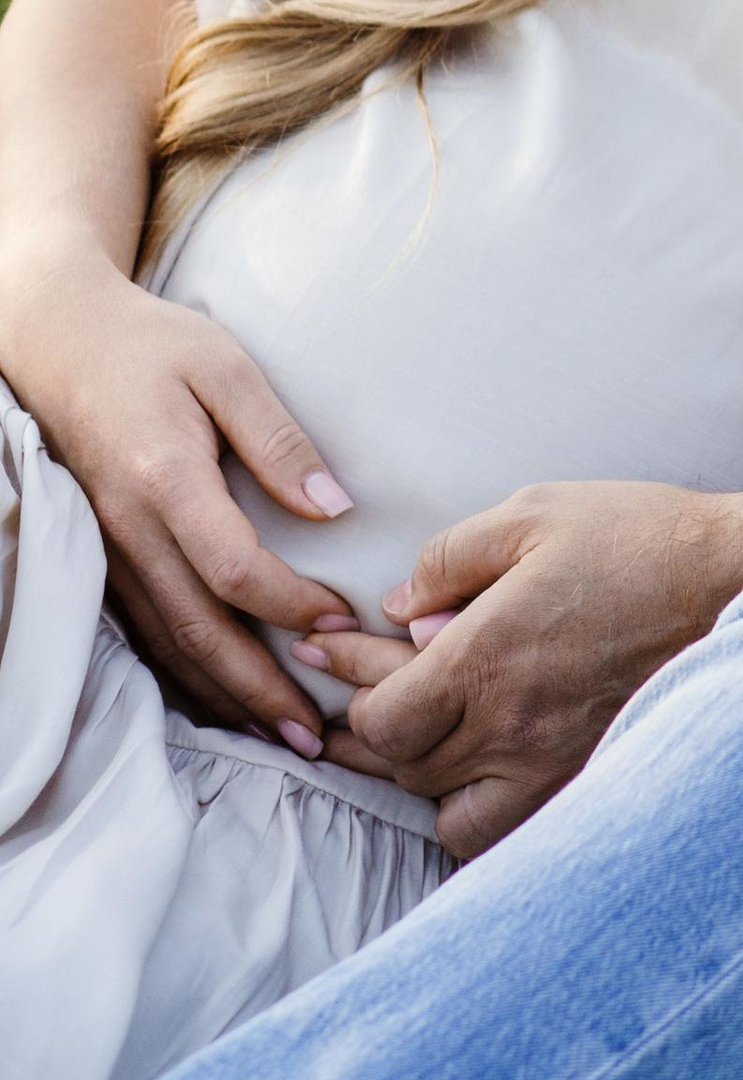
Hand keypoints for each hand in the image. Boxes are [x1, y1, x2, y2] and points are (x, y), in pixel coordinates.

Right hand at [0, 248, 356, 746]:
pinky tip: (222, 699)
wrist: (59, 342)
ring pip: (166, 644)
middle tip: (317, 736)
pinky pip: (144, 632)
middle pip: (198, 630)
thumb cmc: (152, 346)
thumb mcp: (226, 366)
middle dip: (259, 689)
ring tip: (280, 737)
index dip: (291, 605)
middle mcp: (129, 529)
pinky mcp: (102, 558)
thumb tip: (333, 504)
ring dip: (225, 695)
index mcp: (165, 479)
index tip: (346, 621)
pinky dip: (185, 674)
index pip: (233, 568)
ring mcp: (108, 550)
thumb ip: (279, 437)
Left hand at [306, 479, 742, 861]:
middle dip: (376, 730)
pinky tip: (479, 775)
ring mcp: (552, 765)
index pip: (383, 718)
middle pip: (406, 768)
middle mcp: (512, 727)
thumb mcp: (534, 513)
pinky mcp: (588, 778)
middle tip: (368, 690)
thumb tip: (399, 605)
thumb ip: (452, 556)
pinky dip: (481, 814)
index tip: (332, 659)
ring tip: (422, 742)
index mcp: (487, 657)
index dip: (354, 693)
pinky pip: (510, 832)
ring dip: (426, 783)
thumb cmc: (635, 538)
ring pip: (451, 817)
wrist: (734, 579)